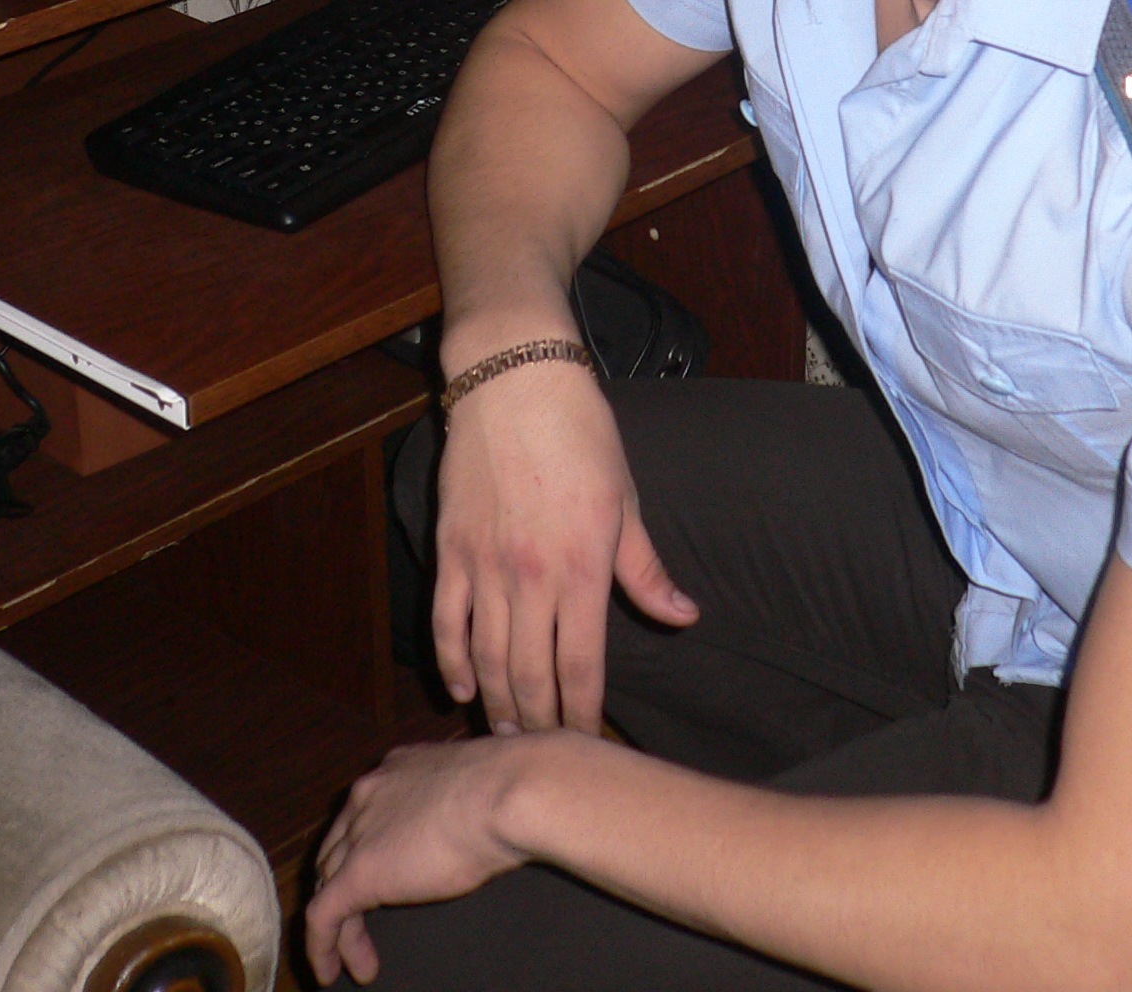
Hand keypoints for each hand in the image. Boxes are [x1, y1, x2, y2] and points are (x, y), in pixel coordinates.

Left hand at [304, 738, 535, 984]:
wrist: (509, 793)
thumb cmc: (512, 786)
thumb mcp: (479, 786)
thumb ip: (463, 802)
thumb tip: (486, 815)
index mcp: (398, 768)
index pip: (365, 813)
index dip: (364, 847)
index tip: (384, 876)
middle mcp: (369, 793)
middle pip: (339, 847)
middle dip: (342, 885)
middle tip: (358, 920)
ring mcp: (360, 832)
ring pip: (330, 884)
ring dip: (341, 924)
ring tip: (356, 961)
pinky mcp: (359, 873)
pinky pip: (324, 916)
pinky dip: (323, 946)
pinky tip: (334, 972)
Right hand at [431, 360, 695, 732]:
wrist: (516, 381)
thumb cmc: (581, 434)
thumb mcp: (627, 502)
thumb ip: (647, 571)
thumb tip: (684, 616)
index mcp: (582, 568)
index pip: (582, 666)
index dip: (583, 713)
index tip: (588, 742)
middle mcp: (530, 577)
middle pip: (530, 674)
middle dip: (539, 721)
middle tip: (545, 751)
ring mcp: (484, 566)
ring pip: (487, 658)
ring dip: (497, 703)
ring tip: (507, 735)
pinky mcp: (450, 550)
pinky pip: (447, 621)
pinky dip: (452, 660)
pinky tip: (462, 687)